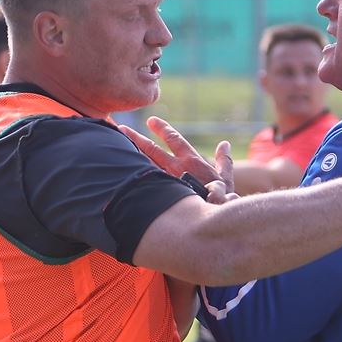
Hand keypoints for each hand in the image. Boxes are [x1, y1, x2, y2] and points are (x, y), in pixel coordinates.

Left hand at [122, 118, 236, 201]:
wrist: (214, 220)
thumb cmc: (222, 202)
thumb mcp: (225, 179)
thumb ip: (224, 161)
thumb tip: (223, 144)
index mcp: (192, 161)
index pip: (174, 139)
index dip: (162, 128)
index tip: (151, 121)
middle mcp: (176, 169)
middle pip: (152, 149)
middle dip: (136, 138)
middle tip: (121, 128)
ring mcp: (166, 183)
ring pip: (144, 165)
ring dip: (130, 154)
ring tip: (116, 147)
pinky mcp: (159, 198)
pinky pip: (142, 184)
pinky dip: (131, 176)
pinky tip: (119, 173)